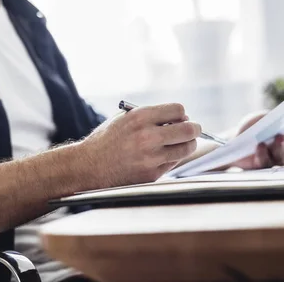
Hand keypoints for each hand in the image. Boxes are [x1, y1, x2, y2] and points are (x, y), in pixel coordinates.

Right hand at [78, 103, 200, 187]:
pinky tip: (163, 155)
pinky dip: (173, 158)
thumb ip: (151, 116)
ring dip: (188, 144)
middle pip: (188, 129)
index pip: (178, 110)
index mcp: (140, 117)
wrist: (89, 167)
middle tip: (194, 129)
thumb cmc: (107, 140)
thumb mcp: (124, 119)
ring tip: (181, 143)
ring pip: (186, 148)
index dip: (182, 113)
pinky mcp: (152, 174)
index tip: (181, 117)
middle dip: (194, 128)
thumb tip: (181, 117)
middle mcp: (148, 136)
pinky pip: (174, 163)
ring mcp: (151, 157)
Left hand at [231, 103, 283, 169]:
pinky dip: (263, 153)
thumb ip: (272, 118)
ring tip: (278, 137)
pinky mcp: (263, 166)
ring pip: (283, 155)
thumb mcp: (262, 118)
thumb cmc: (253, 128)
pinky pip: (265, 162)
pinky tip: (260, 146)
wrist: (236, 142)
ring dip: (281, 145)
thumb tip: (280, 115)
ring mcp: (277, 158)